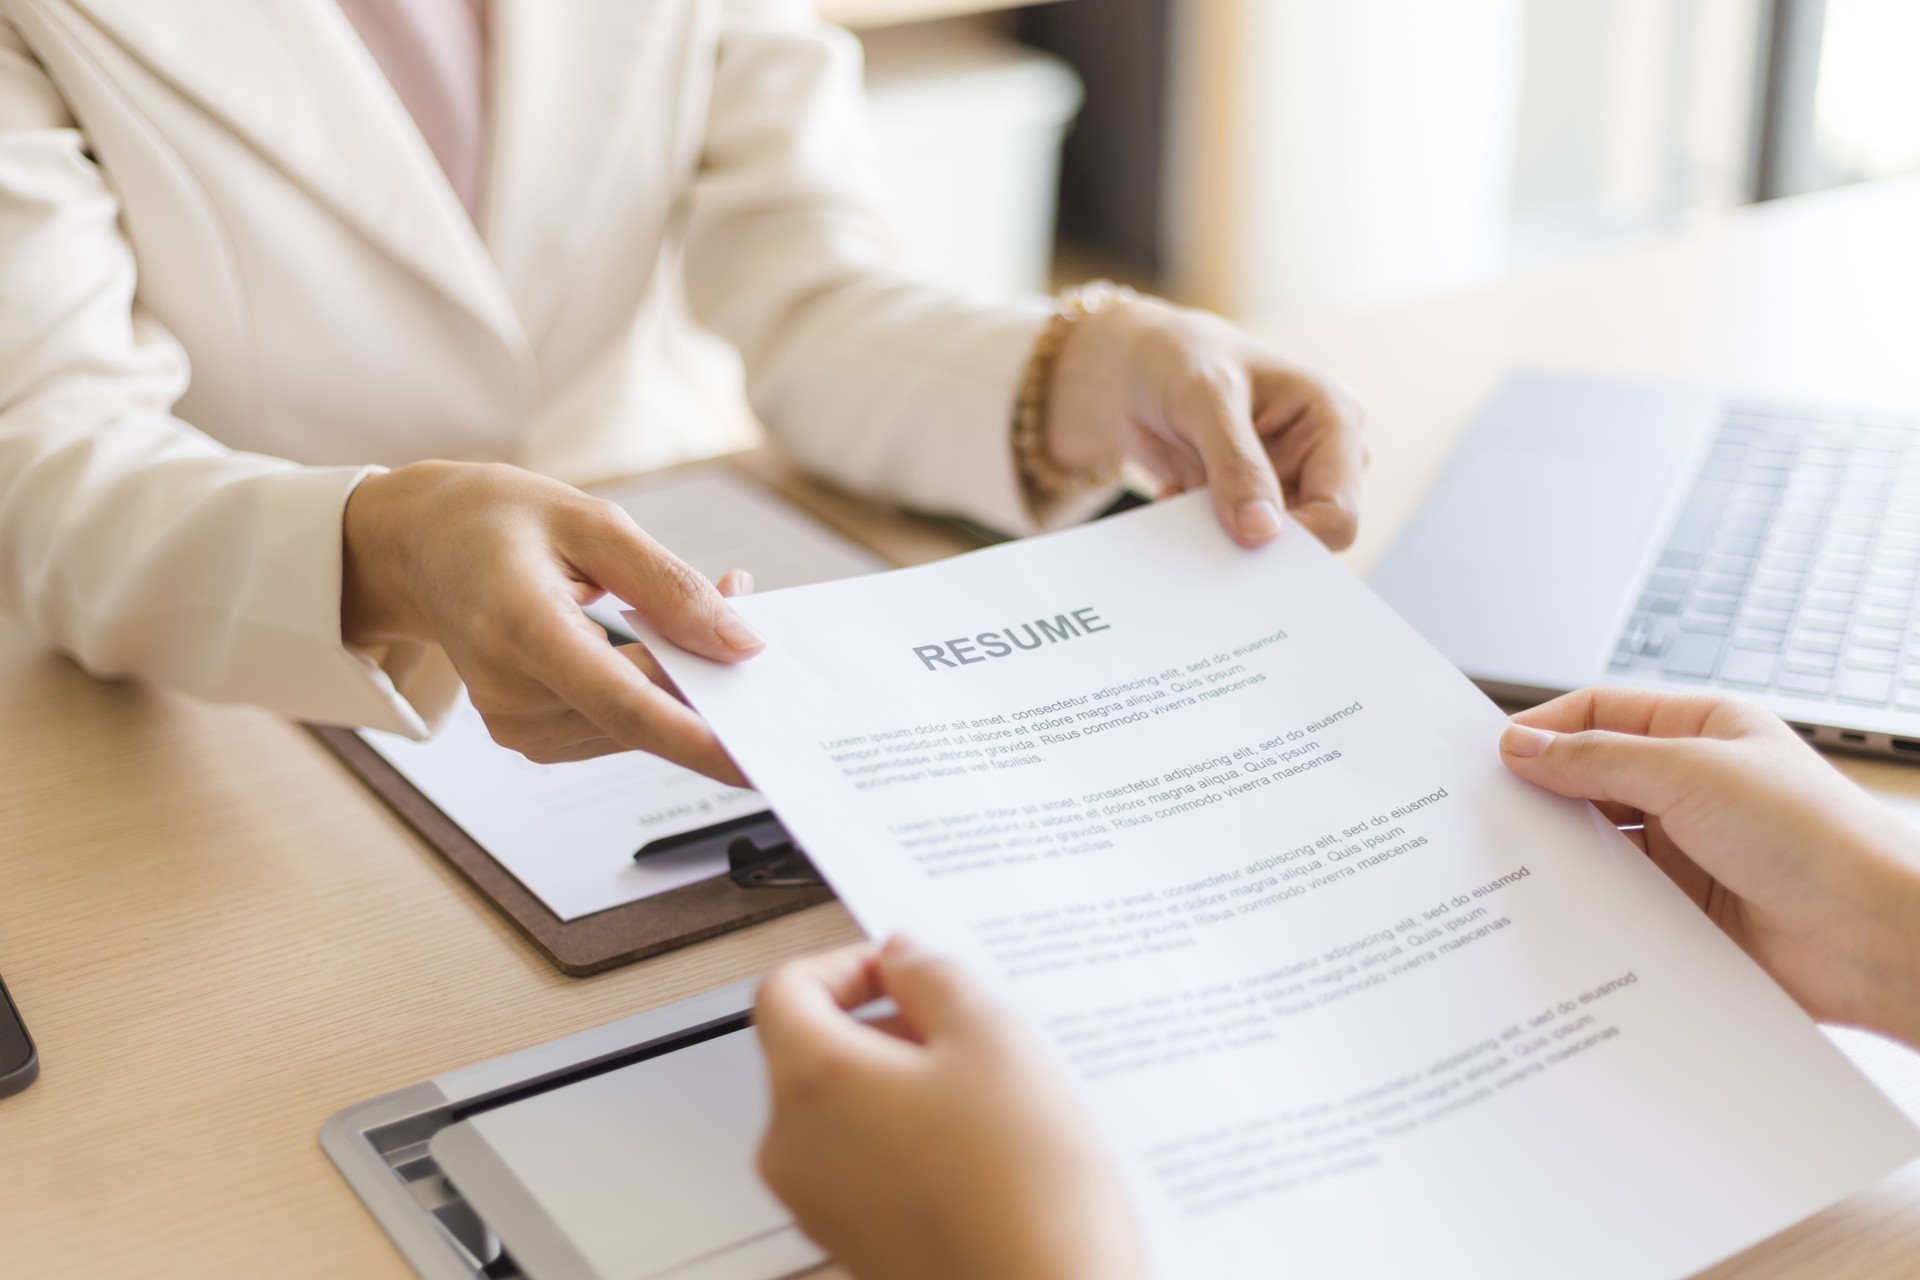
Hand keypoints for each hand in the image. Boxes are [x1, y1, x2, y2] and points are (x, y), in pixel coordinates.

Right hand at [341, 460, 756, 780]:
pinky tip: (648, 639)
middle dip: (707, 674)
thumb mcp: (593, 523)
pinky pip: (619, 724)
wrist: (422, 549)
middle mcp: (511, 694)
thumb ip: (671, 586)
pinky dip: (650, 688)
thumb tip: (743, 645)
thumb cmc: (500, 522)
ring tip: (681, 602)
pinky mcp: (530, 738)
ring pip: (638, 723)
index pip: (622, 701)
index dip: (693, 736)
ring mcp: (517, 725)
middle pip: (642, 713)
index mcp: (520, 627)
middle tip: (742, 598)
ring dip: (680, 677)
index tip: (752, 759)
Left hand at [755, 937, 1143, 1279]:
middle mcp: (795, 1147)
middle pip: (813, 1051)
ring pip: (844, 1110)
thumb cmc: (1021, 1192)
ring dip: (906, 1084)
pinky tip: (985, 1147)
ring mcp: (821, 1204)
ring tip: (990, 1093)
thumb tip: (904, 958)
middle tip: (965, 1029)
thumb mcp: (994, 1038)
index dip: (847, 963)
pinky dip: (912, 1139)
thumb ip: (935, 976)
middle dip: (888, 1026)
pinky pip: (867, 1164)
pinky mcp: (857, 1243)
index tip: (904, 969)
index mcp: (812, 1082)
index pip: (784, 989)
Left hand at [1047, 293, 1365, 548]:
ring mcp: (1285, 482)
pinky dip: (1203, 530)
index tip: (1241, 541)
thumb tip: (1263, 531)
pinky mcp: (1250, 501)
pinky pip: (1235, 542)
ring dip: (1224, 535)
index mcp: (1334, 419)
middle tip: (1204, 520)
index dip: (1296, 539)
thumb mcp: (1206, 396)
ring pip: (1271, 546)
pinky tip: (1176, 492)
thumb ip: (1237, 462)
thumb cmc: (1179, 358)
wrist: (1136, 366)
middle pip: (1312, 538)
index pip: (1339, 510)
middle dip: (1258, 541)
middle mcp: (1320, 455)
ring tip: (1184, 493)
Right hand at [1501, 688, 1919, 1047]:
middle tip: (1488, 810)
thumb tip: (1523, 746)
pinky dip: (1587, 899)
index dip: (1546, 730)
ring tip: (1514, 862)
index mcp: (1703, 732)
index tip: (1495, 755)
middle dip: (1544, 792)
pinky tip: (1558, 907)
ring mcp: (1689, 849)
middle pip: (1593, 778)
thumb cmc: (1816, 839)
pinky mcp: (1685, 909)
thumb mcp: (1692, 773)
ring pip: (1600, 841)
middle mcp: (1693, 787)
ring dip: (1565, 850)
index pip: (1602, 714)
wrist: (1875, 938)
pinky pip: (1617, 897)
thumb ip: (1598, 759)